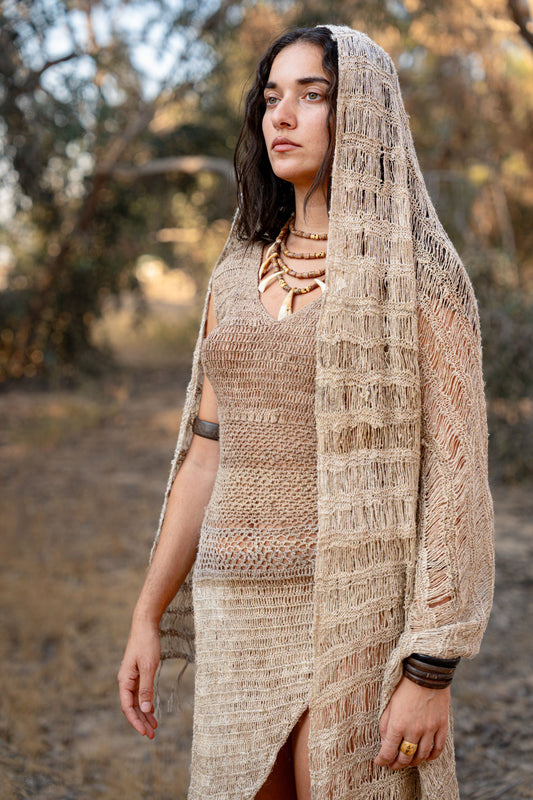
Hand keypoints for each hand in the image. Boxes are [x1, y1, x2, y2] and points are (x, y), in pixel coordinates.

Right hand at [118, 620, 159, 738]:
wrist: (145, 624)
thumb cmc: (146, 643)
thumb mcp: (148, 667)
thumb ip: (146, 688)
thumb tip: (145, 709)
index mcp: (124, 680)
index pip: (127, 707)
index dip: (135, 721)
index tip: (145, 732)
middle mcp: (126, 680)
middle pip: (131, 706)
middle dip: (141, 721)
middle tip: (152, 735)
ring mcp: (132, 677)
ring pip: (136, 701)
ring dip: (144, 714)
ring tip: (154, 727)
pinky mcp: (138, 672)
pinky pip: (140, 692)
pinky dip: (146, 702)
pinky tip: (152, 710)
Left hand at [374, 676, 449, 769]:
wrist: (425, 672)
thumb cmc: (403, 685)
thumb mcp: (388, 703)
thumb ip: (385, 724)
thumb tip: (385, 742)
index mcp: (397, 724)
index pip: (388, 752)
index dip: (382, 760)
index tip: (380, 762)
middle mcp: (414, 731)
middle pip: (405, 758)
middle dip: (397, 764)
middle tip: (393, 765)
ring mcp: (429, 730)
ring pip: (422, 756)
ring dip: (413, 762)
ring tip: (408, 762)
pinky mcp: (441, 726)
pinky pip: (437, 749)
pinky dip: (431, 756)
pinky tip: (426, 757)